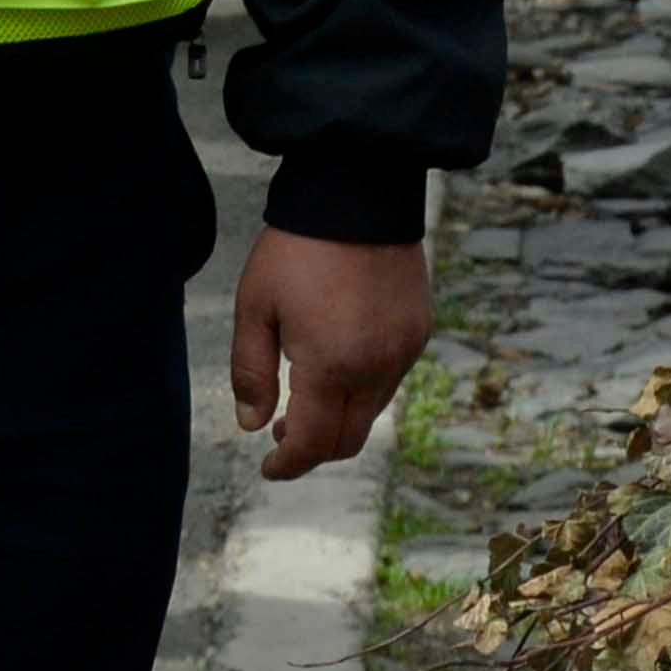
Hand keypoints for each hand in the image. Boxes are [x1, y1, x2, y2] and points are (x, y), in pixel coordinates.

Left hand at [232, 227, 433, 476]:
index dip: (289, 465)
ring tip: (302, 403)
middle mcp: (376, 368)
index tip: (269, 471)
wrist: (356, 199)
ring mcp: (404, 352)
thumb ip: (252, 370)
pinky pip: (390, 381)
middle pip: (349, 438)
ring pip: (372, 413)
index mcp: (332, 366)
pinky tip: (334, 369)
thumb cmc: (295, 251)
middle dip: (314, 449)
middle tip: (280, 438)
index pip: (314, 442)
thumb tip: (252, 425)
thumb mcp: (254, 307)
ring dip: (338, 420)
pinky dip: (361, 392)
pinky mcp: (418, 333)